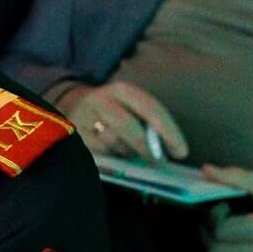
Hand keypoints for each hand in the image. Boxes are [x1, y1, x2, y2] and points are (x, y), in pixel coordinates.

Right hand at [55, 79, 187, 160]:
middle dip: (146, 148)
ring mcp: (84, 119)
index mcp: (121, 91)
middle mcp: (101, 101)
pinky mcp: (73, 137)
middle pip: (129, 127)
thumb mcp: (131, 106)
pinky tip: (113, 154)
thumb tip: (166, 148)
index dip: (168, 132)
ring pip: (113, 142)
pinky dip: (110, 156)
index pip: (150, 109)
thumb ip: (148, 122)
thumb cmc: (113, 111)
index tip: (181, 152)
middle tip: (158, 161)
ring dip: (127, 152)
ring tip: (130, 152)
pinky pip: (98, 153)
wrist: (71, 106)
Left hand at [201, 166, 252, 251]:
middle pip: (215, 251)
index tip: (220, 205)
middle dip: (207, 233)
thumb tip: (206, 170)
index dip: (212, 217)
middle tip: (213, 218)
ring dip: (217, 242)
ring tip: (226, 226)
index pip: (222, 231)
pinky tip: (243, 236)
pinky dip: (233, 250)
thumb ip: (238, 178)